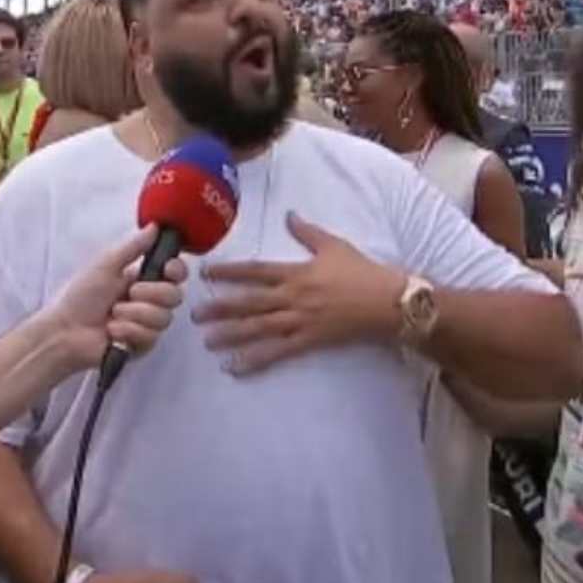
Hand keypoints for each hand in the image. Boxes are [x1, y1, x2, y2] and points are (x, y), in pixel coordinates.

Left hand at [49, 224, 186, 368]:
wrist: (65, 330)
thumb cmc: (80, 295)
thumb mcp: (106, 264)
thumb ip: (133, 246)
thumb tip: (156, 226)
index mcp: (142, 278)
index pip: (176, 273)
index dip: (177, 271)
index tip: (167, 269)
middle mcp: (149, 301)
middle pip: (175, 296)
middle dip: (151, 294)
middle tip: (128, 294)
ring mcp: (147, 324)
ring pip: (164, 318)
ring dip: (135, 314)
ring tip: (112, 315)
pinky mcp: (142, 345)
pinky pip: (151, 337)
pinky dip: (128, 331)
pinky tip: (112, 332)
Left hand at [194, 211, 404, 374]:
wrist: (389, 301)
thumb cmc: (363, 271)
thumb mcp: (334, 245)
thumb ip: (307, 232)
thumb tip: (288, 214)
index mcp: (296, 272)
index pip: (255, 271)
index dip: (229, 272)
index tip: (206, 274)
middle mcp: (293, 296)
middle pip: (250, 302)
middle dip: (220, 307)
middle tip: (193, 314)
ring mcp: (300, 320)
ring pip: (259, 328)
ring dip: (231, 335)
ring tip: (207, 341)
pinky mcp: (310, 341)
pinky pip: (278, 352)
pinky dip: (255, 360)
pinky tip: (235, 367)